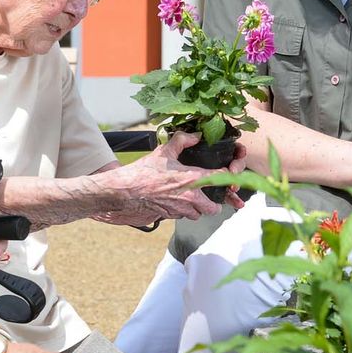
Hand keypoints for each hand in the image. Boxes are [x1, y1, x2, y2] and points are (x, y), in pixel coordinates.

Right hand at [96, 131, 228, 225]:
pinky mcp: (170, 216)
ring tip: (193, 200)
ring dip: (198, 209)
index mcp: (192, 179)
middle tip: (212, 197)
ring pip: (198, 214)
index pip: (219, 179)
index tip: (225, 174)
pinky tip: (176, 202)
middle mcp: (190, 198)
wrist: (125, 191)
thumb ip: (182, 141)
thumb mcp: (164, 151)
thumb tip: (196, 135)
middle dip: (214, 204)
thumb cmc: (144, 172)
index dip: (226, 177)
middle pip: (213, 208)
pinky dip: (183, 211)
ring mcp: (180, 209)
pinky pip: (182, 216)